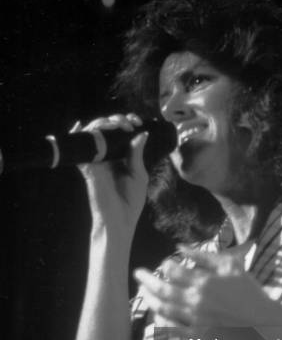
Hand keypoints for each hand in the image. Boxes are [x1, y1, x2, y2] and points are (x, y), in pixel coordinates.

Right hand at [72, 113, 148, 239]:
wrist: (119, 220)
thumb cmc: (130, 201)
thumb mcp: (139, 175)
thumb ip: (137, 154)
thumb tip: (142, 133)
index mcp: (121, 156)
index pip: (121, 132)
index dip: (127, 122)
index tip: (136, 122)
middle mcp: (108, 155)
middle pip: (107, 128)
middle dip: (117, 119)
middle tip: (128, 125)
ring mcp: (96, 159)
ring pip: (93, 132)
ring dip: (103, 122)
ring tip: (116, 125)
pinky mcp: (87, 166)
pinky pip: (82, 146)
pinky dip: (82, 133)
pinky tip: (84, 126)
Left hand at [134, 247, 265, 330]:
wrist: (263, 322)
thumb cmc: (248, 292)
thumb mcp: (230, 267)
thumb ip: (204, 256)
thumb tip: (180, 247)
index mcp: (205, 282)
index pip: (174, 271)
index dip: (165, 266)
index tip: (164, 264)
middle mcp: (197, 301)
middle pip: (162, 289)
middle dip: (146, 280)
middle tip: (137, 274)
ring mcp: (196, 320)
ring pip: (163, 309)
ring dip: (150, 299)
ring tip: (143, 292)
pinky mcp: (198, 336)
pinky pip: (173, 329)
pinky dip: (161, 321)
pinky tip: (156, 315)